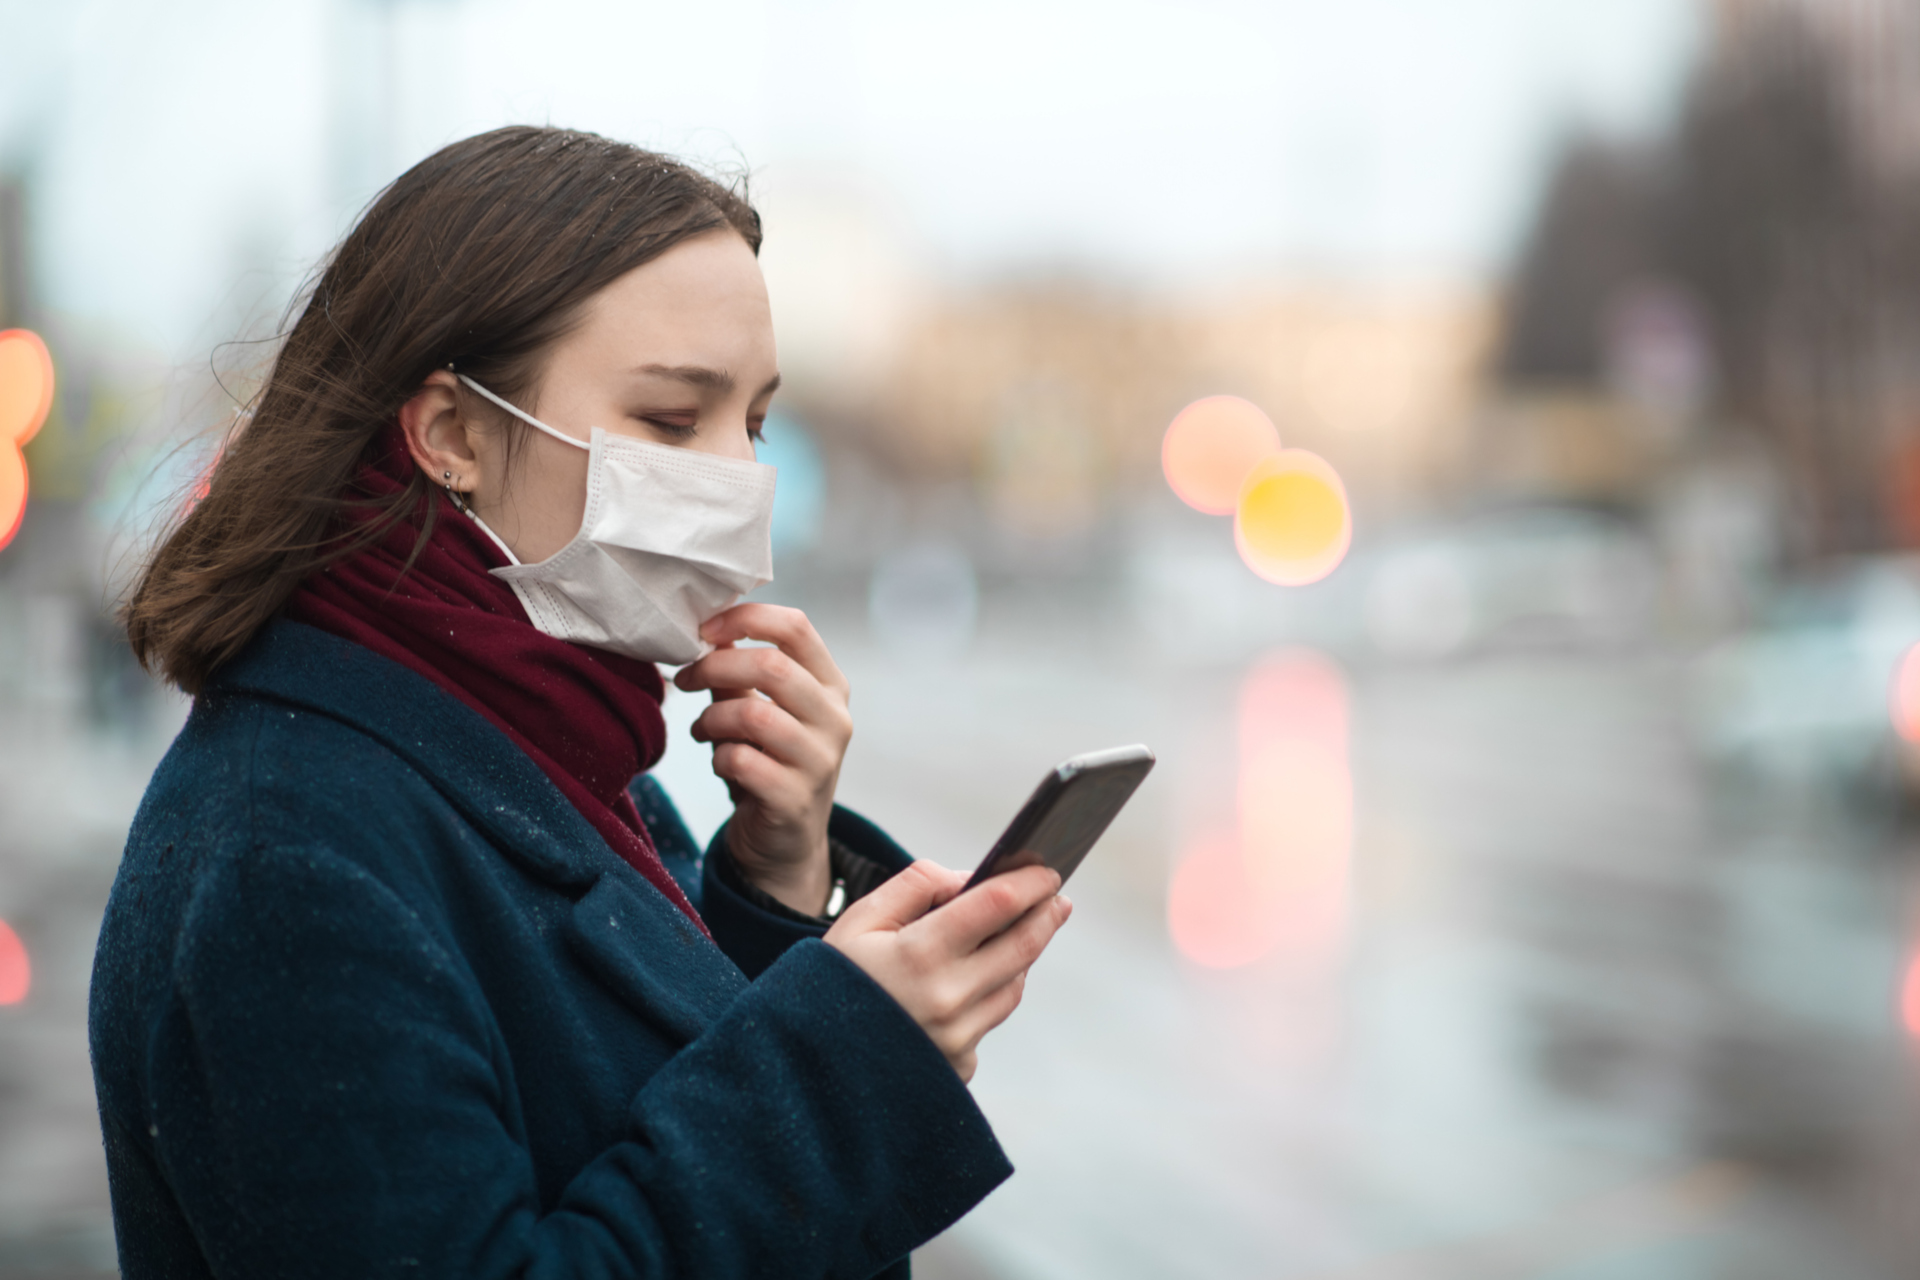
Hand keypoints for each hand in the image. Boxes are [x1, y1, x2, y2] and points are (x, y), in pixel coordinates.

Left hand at [673, 604, 851, 915]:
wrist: (785, 842)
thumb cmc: (769, 762)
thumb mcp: (759, 710)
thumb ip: (739, 673)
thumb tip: (707, 632)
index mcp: (829, 685)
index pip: (796, 627)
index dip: (745, 619)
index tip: (705, 631)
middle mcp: (834, 719)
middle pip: (773, 667)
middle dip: (715, 667)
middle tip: (686, 679)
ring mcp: (820, 761)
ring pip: (754, 716)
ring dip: (712, 718)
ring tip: (700, 729)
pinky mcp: (795, 799)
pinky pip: (743, 762)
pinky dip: (718, 756)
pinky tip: (718, 761)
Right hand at [824, 862, 1071, 1081]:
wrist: (805, 1066)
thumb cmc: (830, 982)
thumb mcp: (859, 921)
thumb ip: (915, 887)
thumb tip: (967, 879)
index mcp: (920, 955)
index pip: (998, 906)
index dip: (1031, 882)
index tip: (1048, 869)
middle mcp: (948, 1001)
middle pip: (1023, 948)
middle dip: (1045, 916)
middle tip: (1057, 899)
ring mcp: (957, 1040)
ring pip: (1012, 987)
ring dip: (1022, 956)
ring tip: (1018, 933)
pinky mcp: (958, 1067)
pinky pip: (989, 1022)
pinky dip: (988, 996)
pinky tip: (974, 982)